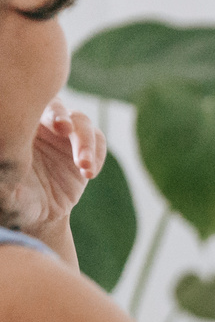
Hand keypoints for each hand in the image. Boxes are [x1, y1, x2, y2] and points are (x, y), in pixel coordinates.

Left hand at [1, 100, 104, 248]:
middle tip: (65, 129)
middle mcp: (40, 126)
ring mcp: (64, 135)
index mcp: (18, 129)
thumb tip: (7, 165)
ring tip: (84, 166)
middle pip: (55, 106)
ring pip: (80, 121)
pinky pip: (98, 140)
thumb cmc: (15, 201)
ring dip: (85, 141)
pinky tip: (89, 174)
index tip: (55, 126)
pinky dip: (97, 154)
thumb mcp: (6, 194)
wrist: (39, 215)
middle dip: (61, 115)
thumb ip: (7, 176)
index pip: (27, 107)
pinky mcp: (84, 147)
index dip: (40, 111)